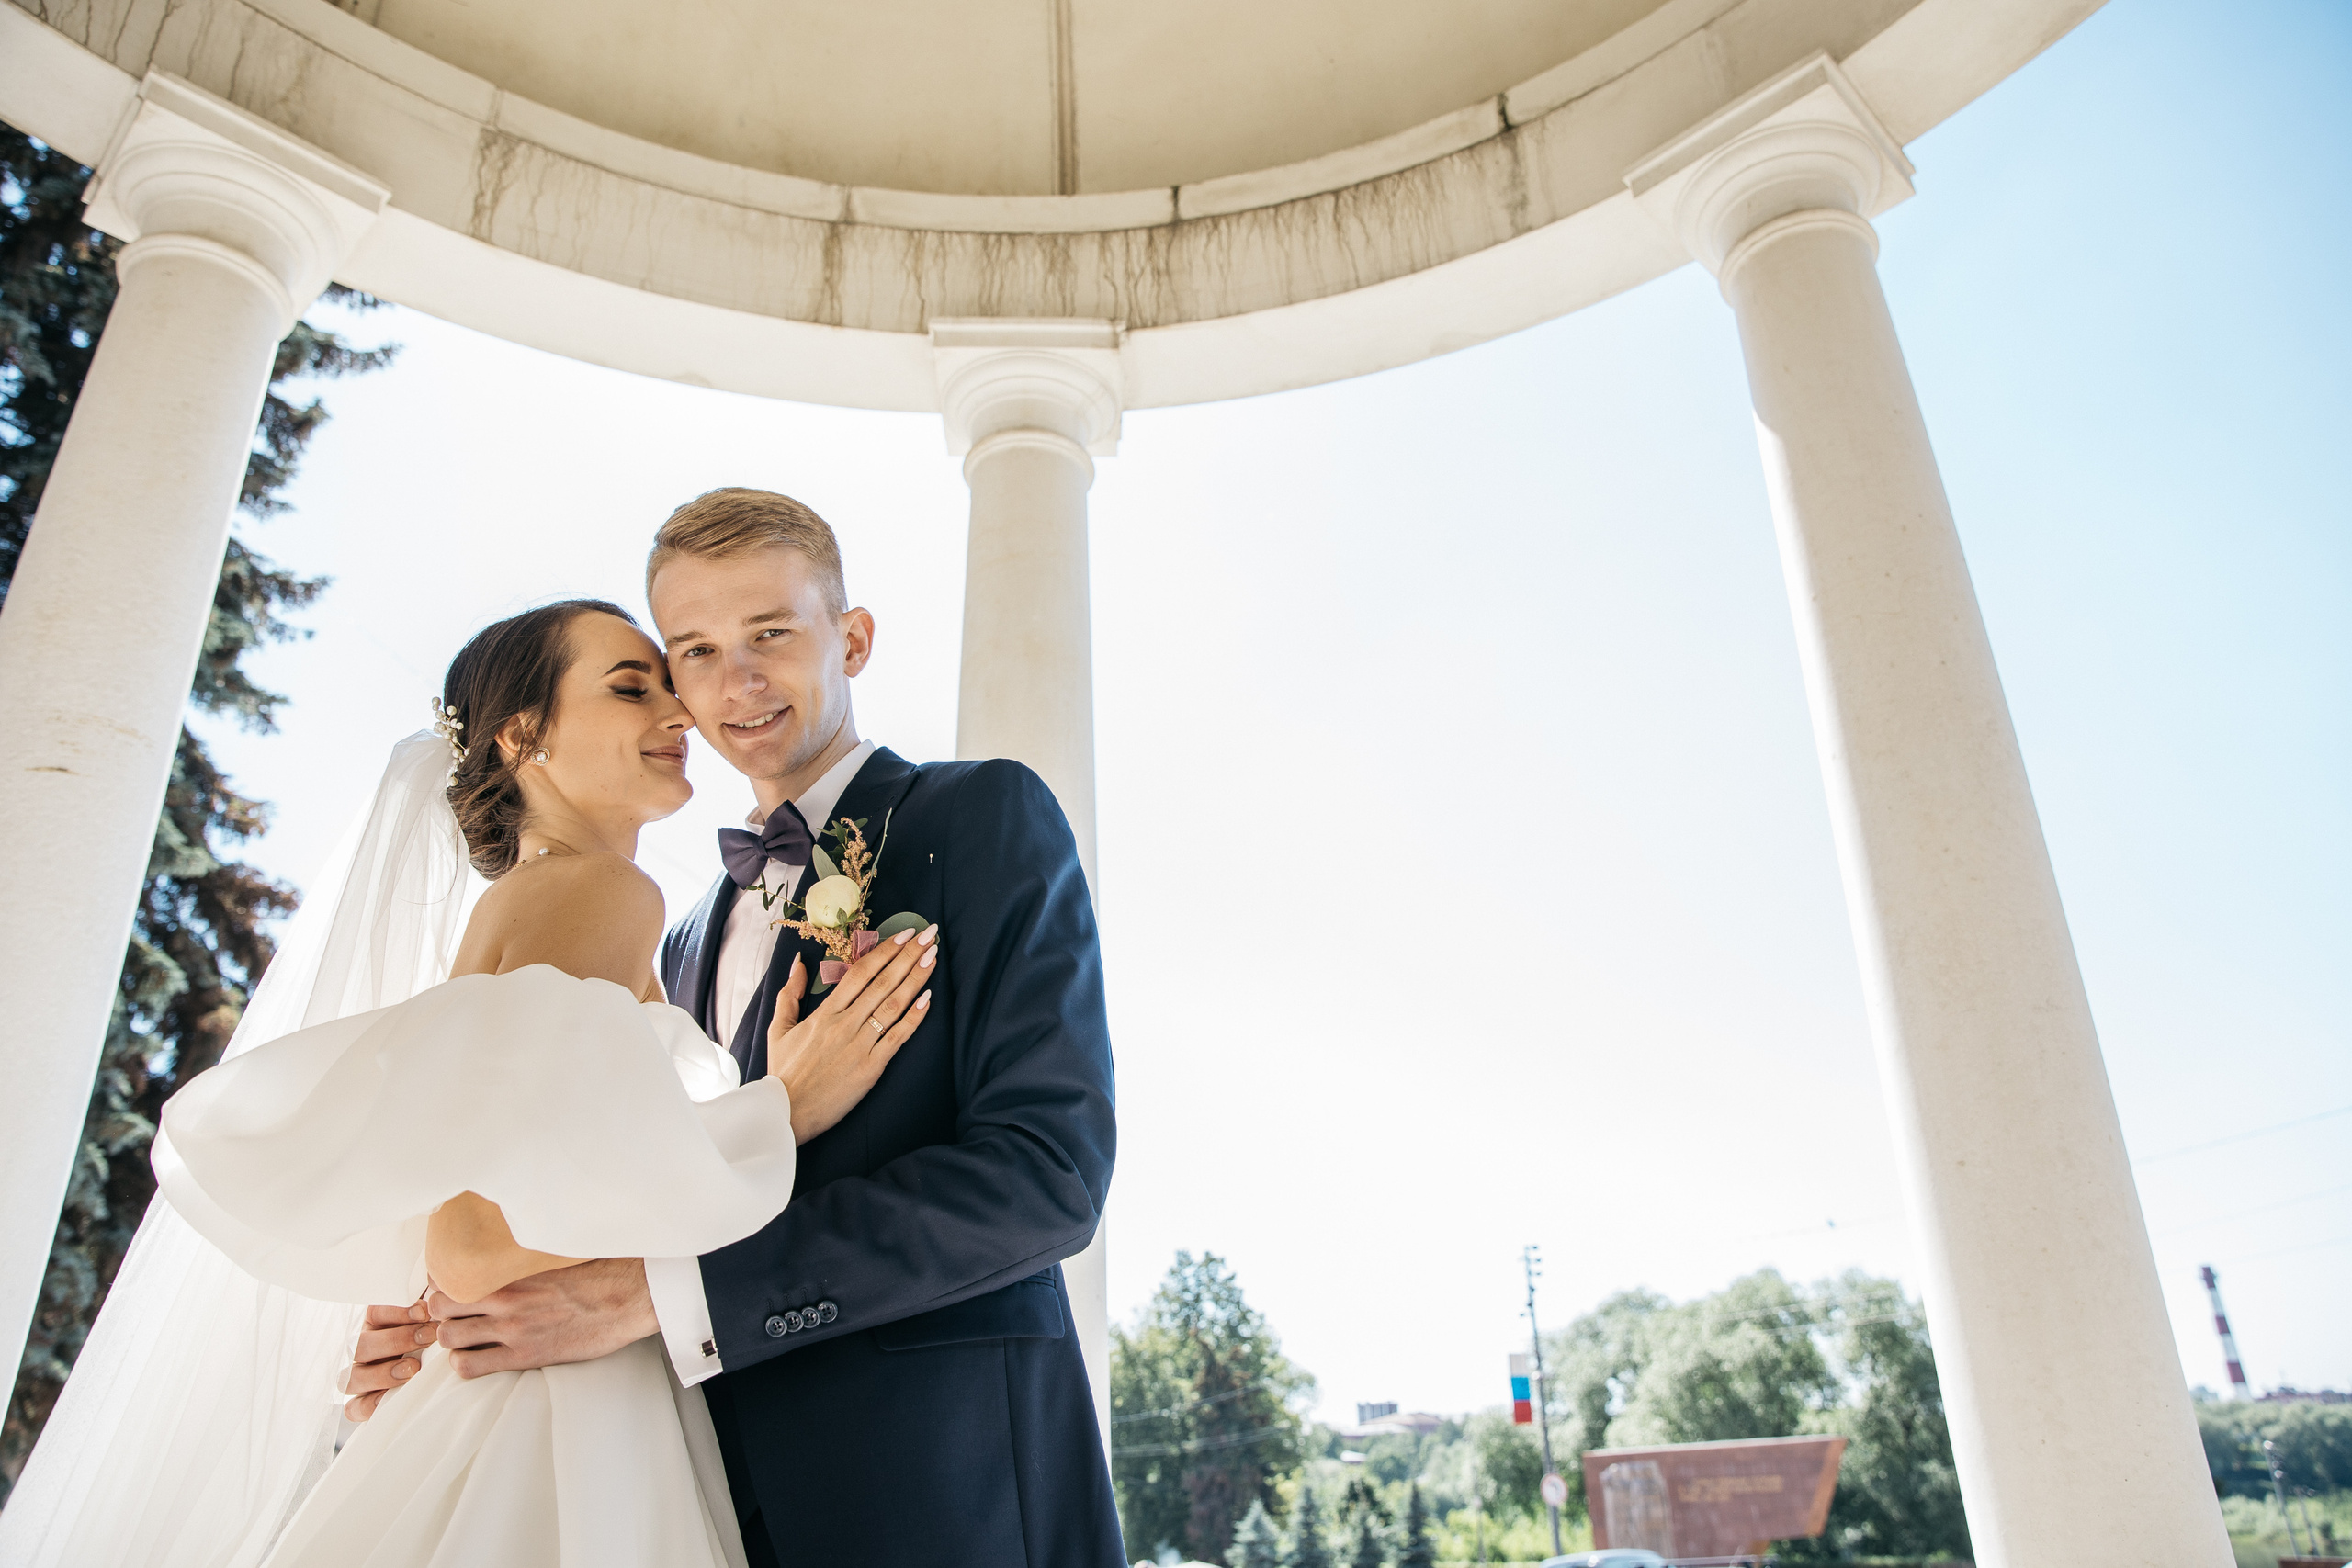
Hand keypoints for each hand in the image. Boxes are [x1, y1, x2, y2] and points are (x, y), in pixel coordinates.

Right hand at [341, 1299, 436, 1420]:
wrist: (441, 1366)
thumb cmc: (433, 1336)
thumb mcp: (430, 1318)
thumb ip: (426, 1309)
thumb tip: (431, 1300)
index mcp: (375, 1324)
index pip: (373, 1313)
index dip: (395, 1312)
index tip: (424, 1312)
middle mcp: (362, 1350)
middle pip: (360, 1345)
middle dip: (395, 1340)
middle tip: (427, 1337)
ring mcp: (359, 1377)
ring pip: (351, 1377)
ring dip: (382, 1373)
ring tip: (413, 1368)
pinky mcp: (361, 1403)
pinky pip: (353, 1408)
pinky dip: (368, 1405)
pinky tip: (389, 1398)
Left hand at [429, 1256, 656, 1377]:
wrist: (628, 1297)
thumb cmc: (599, 1273)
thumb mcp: (555, 1255)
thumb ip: (524, 1256)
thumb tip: (514, 1247)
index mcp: (511, 1270)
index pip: (451, 1274)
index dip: (442, 1285)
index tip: (450, 1291)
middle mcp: (504, 1298)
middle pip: (439, 1307)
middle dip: (441, 1314)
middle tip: (455, 1318)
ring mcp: (511, 1329)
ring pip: (447, 1338)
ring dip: (451, 1341)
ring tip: (466, 1340)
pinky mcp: (524, 1356)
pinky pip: (470, 1366)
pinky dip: (466, 1364)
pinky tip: (479, 1359)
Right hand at [767, 924, 935, 1144]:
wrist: (786, 1113)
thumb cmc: (783, 1073)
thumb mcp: (777, 1029)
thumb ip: (789, 993)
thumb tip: (798, 961)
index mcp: (825, 1013)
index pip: (860, 972)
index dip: (884, 950)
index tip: (903, 934)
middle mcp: (845, 1023)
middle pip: (882, 982)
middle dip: (908, 955)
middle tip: (929, 934)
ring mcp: (860, 1044)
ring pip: (893, 1004)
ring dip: (916, 978)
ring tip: (933, 957)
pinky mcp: (871, 1067)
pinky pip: (897, 1037)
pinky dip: (914, 1017)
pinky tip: (928, 999)